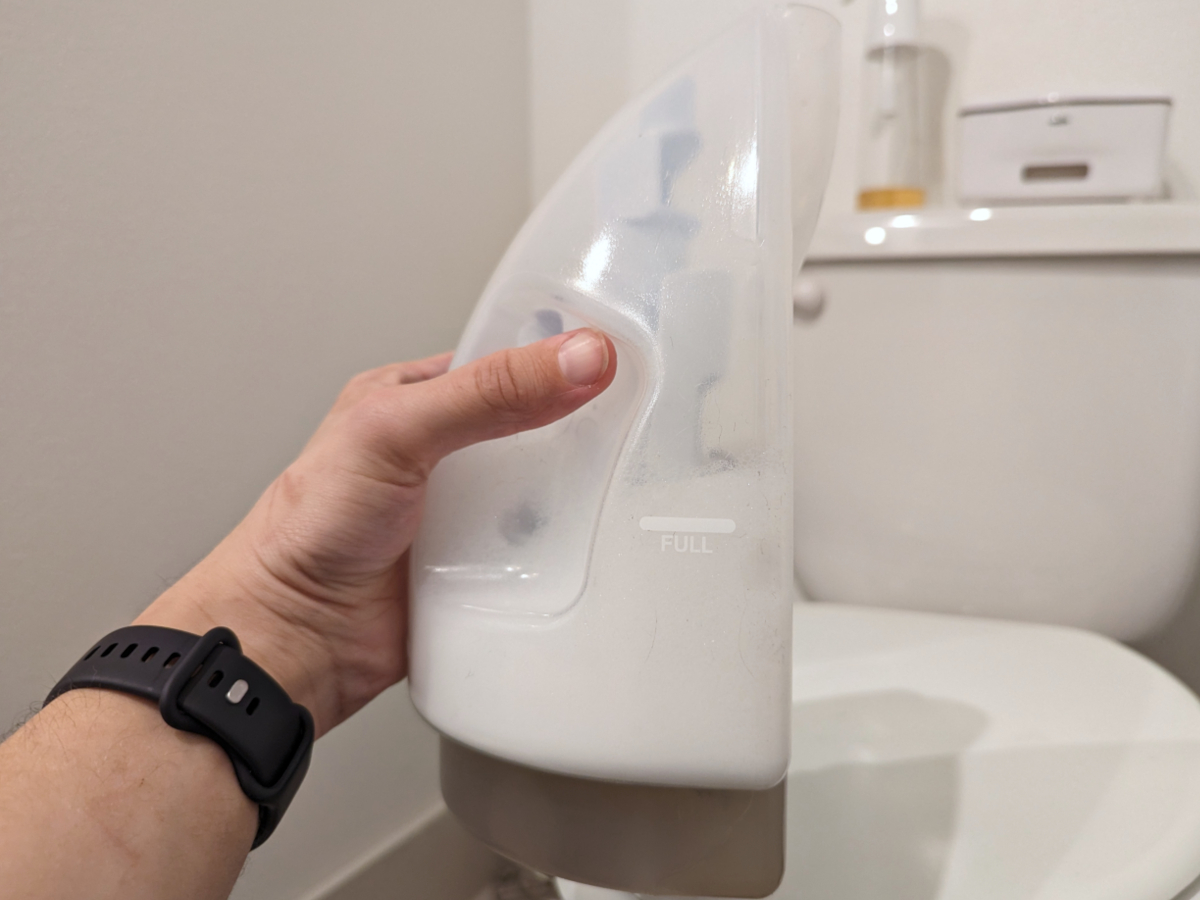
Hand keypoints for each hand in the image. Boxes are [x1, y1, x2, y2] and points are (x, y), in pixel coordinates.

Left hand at [136, 328, 615, 736]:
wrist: (296, 639)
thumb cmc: (308, 529)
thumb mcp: (396, 430)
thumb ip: (488, 392)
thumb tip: (576, 357)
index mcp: (417, 399)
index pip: (505, 360)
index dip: (559, 357)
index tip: (618, 359)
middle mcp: (445, 455)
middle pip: (537, 428)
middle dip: (579, 430)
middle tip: (636, 426)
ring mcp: (466, 514)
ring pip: (544, 494)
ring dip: (574, 496)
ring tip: (624, 485)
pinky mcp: (482, 569)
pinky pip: (539, 554)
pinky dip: (563, 553)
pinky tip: (590, 546)